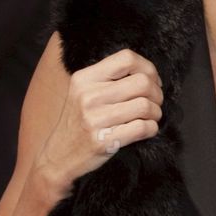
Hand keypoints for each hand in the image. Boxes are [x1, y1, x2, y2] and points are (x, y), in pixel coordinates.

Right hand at [34, 47, 163, 197]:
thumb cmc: (78, 123)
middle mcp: (88, 96)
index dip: (148, 69)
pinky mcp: (103, 141)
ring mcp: (94, 119)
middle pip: (142, 82)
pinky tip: (145, 130)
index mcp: (84, 78)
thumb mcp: (83, 92)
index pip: (127, 58)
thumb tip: (148, 73)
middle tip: (155, 103)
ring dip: (155, 113)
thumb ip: (109, 79)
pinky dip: (151, 128)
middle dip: (157, 93)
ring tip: (150, 117)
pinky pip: (143, 128)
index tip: (152, 81)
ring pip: (146, 106)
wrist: (58, 157)